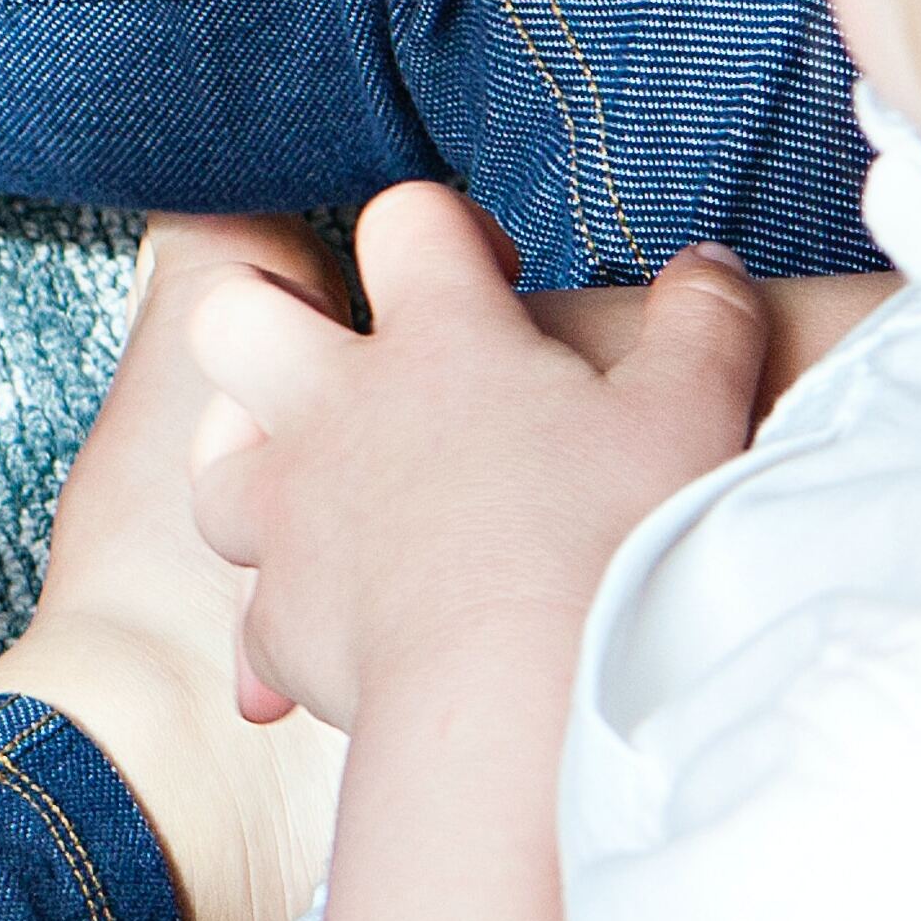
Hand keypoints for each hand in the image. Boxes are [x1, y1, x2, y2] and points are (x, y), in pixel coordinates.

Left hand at [185, 180, 768, 731]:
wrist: (524, 697)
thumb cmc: (612, 543)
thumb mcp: (691, 413)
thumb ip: (702, 323)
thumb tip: (707, 266)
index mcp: (439, 340)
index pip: (403, 222)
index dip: (443, 229)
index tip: (492, 280)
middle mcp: (338, 412)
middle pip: (234, 314)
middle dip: (269, 315)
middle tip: (339, 355)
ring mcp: (292, 517)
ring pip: (213, 459)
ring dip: (248, 465)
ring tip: (312, 486)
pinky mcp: (281, 622)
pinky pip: (249, 617)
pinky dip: (276, 629)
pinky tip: (313, 650)